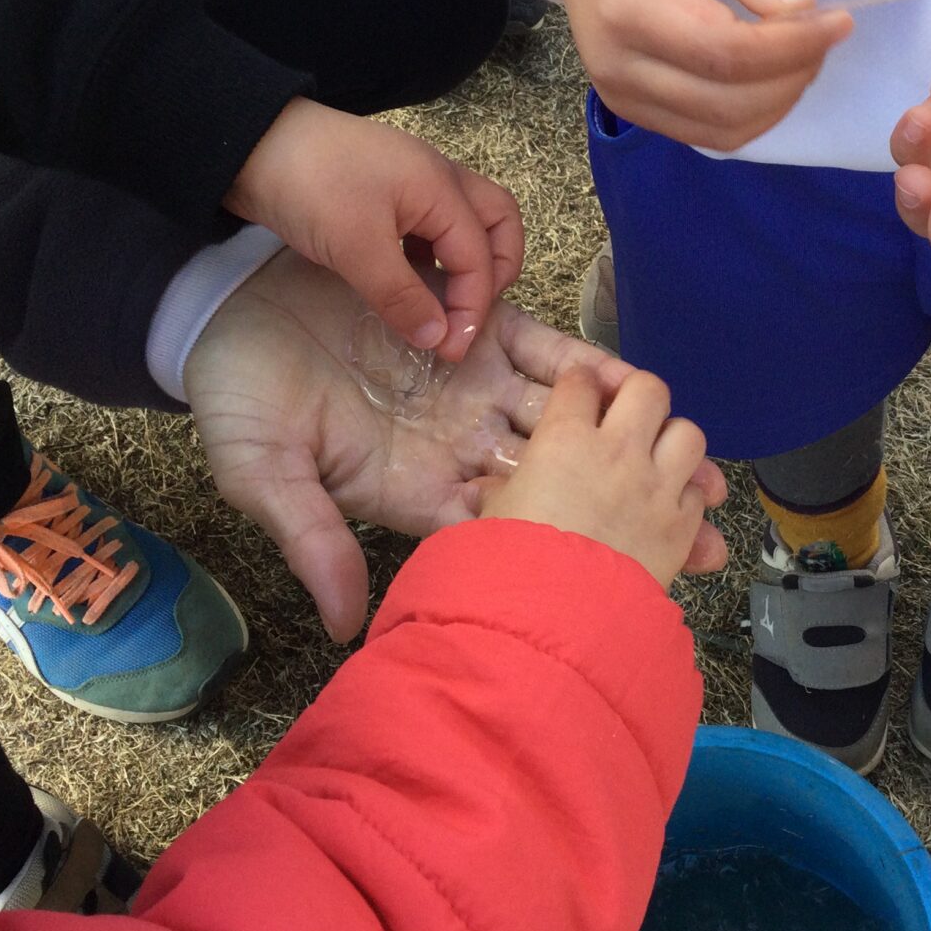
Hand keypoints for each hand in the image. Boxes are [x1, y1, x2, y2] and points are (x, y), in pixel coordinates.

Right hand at [184, 251, 727, 638]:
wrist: (225, 305)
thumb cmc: (236, 396)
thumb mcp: (264, 473)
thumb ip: (313, 541)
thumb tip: (346, 624)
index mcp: (417, 496)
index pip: (506, 540)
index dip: (568, 566)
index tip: (633, 594)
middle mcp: (457, 450)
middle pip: (562, 495)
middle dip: (630, 518)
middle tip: (704, 544)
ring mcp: (471, 390)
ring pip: (573, 427)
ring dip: (635, 444)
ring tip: (702, 472)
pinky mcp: (476, 331)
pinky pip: (549, 353)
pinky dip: (593, 367)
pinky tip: (639, 384)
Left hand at [224, 98, 524, 362]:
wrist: (248, 144)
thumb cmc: (309, 186)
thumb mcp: (357, 248)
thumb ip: (402, 296)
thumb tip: (439, 340)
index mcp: (441, 187)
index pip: (480, 256)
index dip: (472, 308)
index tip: (450, 351)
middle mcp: (438, 179)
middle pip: (497, 222)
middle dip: (496, 271)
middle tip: (468, 313)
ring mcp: (412, 181)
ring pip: (465, 222)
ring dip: (465, 262)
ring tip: (441, 304)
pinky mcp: (383, 190)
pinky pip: (430, 224)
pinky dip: (432, 254)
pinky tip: (407, 280)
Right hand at [480, 368, 721, 588]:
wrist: (556, 617)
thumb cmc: (512, 562)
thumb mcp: (491, 519)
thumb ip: (497, 495)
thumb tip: (485, 492)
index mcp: (564, 438)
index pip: (580, 382)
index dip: (579, 384)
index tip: (579, 391)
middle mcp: (618, 451)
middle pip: (649, 389)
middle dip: (638, 396)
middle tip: (627, 416)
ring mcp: (656, 486)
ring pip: (689, 433)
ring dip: (674, 442)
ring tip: (658, 459)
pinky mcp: (682, 526)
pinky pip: (699, 493)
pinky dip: (689, 496)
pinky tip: (670, 509)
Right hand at [510, 0, 851, 150]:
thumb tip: (800, 5)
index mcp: (626, 7)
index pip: (725, 52)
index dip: (792, 45)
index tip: (837, 19)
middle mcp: (617, 67)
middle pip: (729, 103)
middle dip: (794, 74)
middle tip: (825, 32)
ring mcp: (622, 99)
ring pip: (725, 131)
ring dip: (781, 100)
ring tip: (802, 51)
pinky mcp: (636, 114)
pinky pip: (712, 136)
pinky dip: (756, 114)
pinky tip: (773, 74)